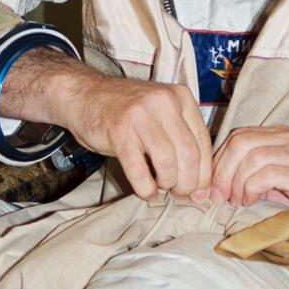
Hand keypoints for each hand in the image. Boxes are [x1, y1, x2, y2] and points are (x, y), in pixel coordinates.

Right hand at [0, 48, 211, 200]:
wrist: (85, 94)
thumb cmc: (127, 110)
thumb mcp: (161, 114)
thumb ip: (182, 141)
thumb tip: (201, 187)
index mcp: (180, 96)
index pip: (203, 142)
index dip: (204, 173)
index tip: (200, 192)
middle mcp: (164, 102)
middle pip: (189, 155)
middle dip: (188, 183)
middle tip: (180, 193)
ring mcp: (140, 115)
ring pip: (168, 163)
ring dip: (167, 184)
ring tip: (161, 187)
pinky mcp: (119, 132)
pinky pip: (139, 171)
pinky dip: (146, 188)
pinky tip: (146, 192)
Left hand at [210, 125, 288, 245]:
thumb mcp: (272, 182)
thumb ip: (247, 174)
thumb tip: (212, 185)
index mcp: (279, 135)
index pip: (237, 136)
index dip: (218, 161)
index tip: (212, 187)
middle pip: (240, 141)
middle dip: (222, 171)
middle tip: (219, 196)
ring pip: (251, 156)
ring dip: (236, 182)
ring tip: (237, 201)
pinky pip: (266, 173)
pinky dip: (250, 188)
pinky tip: (251, 201)